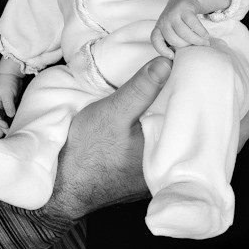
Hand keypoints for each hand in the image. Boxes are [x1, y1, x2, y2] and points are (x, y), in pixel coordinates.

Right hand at [0, 73, 21, 136]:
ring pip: (1, 118)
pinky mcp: (8, 104)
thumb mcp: (8, 93)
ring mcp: (2, 105)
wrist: (12, 74)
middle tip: (4, 136)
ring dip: (3, 126)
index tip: (6, 126)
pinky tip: (10, 126)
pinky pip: (7, 115)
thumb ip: (8, 105)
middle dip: (0, 127)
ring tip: (4, 135)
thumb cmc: (8, 82)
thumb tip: (10, 115)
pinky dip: (8, 121)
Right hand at [44, 55, 172, 219]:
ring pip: (161, 137)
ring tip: (158, 91)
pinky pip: (148, 146)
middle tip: (171, 75)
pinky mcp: (135, 174)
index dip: (187, 93)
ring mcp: (149, 173)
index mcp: (167, 155)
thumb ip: (141, 88)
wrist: (60, 186)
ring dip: (157, 118)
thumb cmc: (86, 152)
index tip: (185, 70)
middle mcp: (163, 168)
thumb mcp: (114, 112)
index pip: (188, 118)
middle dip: (173, 104)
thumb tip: (167, 63)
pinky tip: (138, 118)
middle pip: (175, 127)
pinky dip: (146, 131)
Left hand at [151, 0, 209, 58]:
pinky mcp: (184, 9)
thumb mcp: (172, 30)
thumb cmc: (179, 20)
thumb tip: (184, 59)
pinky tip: (205, 35)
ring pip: (183, 32)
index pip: (155, 40)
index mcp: (159, 28)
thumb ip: (175, 41)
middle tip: (197, 48)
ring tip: (204, 43)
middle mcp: (163, 21)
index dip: (162, 50)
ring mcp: (173, 14)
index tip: (173, 56)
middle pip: (173, 39)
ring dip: (196, 40)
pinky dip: (200, 31)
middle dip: (186, 46)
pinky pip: (192, 23)